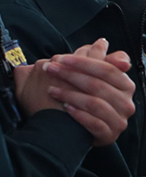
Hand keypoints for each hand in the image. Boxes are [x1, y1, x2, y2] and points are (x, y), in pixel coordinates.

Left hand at [15, 40, 135, 144]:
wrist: (75, 129)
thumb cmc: (82, 97)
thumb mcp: (90, 76)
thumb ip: (97, 58)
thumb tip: (102, 42)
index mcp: (124, 84)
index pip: (107, 69)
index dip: (83, 62)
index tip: (61, 58)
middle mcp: (126, 102)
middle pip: (98, 84)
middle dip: (71, 75)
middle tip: (49, 69)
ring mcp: (120, 120)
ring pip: (95, 103)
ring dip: (70, 95)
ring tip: (50, 90)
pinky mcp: (110, 135)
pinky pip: (96, 124)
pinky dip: (79, 115)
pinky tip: (65, 108)